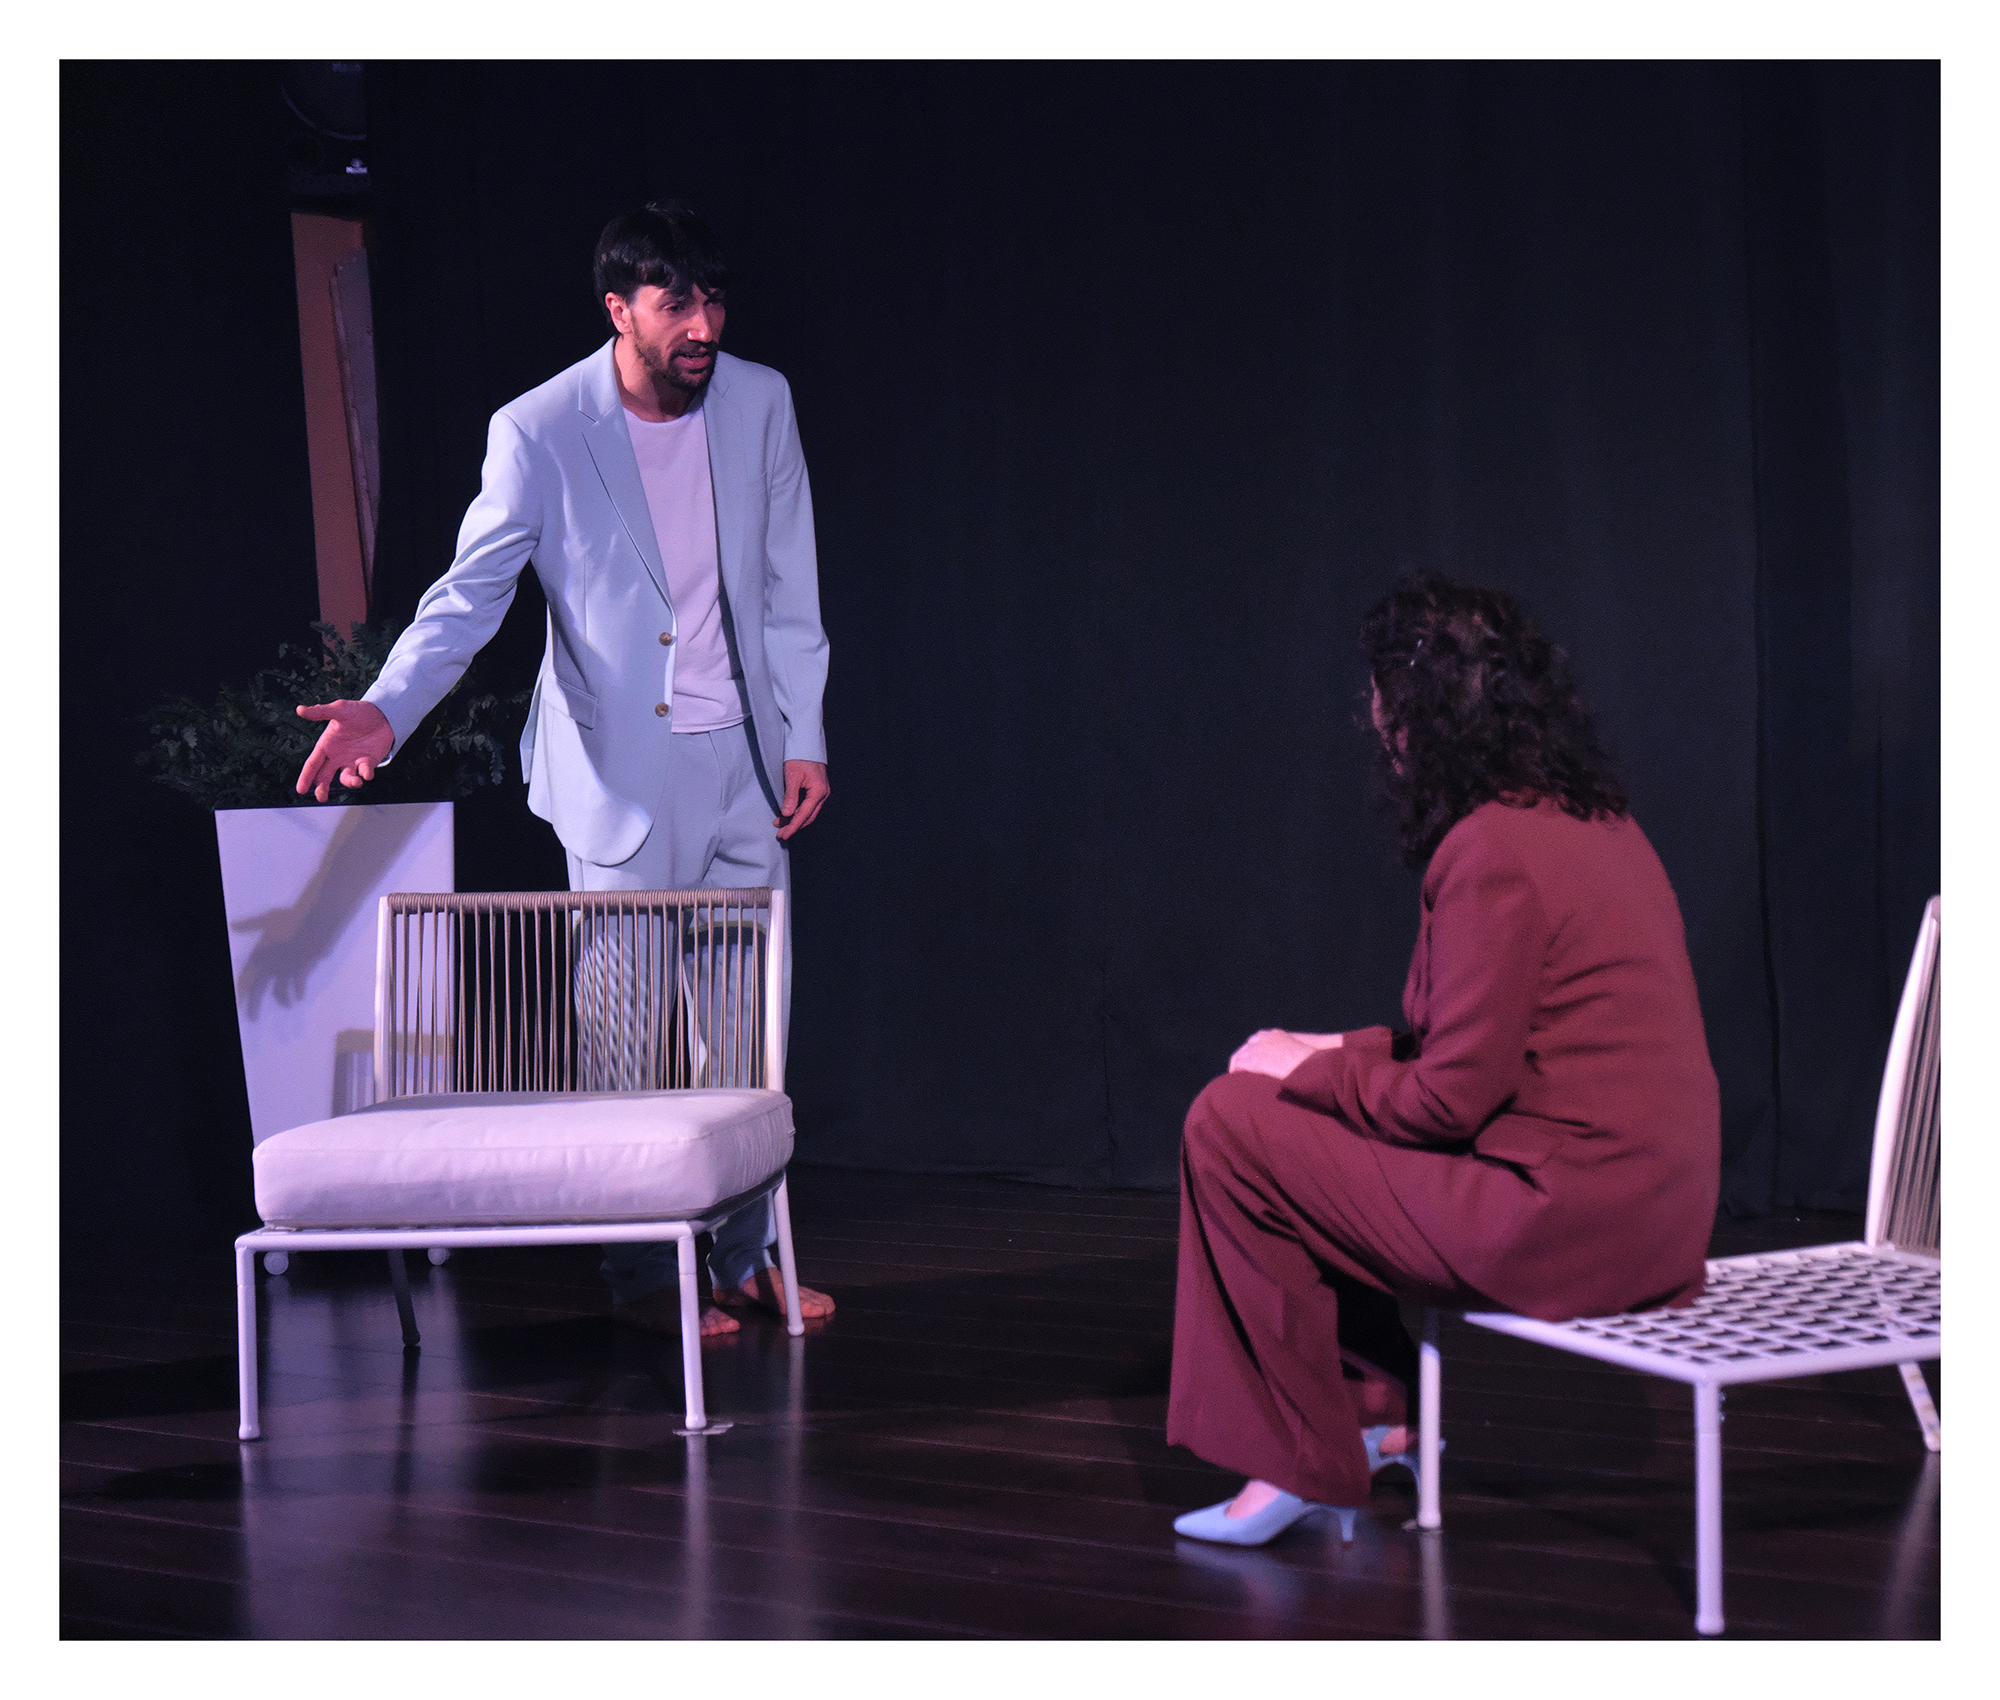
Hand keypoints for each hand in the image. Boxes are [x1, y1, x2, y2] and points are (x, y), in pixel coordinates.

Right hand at [295, 699, 394, 802]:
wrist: (383, 714)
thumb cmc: (359, 711)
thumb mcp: (340, 709)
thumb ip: (321, 712)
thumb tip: (300, 709)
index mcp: (327, 745)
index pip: (313, 764)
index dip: (306, 777)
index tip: (301, 790)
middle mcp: (337, 756)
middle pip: (325, 776)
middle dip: (322, 787)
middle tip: (321, 797)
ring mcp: (352, 761)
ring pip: (346, 778)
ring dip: (349, 782)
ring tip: (355, 782)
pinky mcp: (368, 762)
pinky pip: (364, 772)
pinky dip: (365, 774)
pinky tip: (367, 774)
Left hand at [775, 759, 829, 840]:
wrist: (807, 743)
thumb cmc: (800, 757)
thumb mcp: (792, 777)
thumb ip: (791, 797)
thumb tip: (787, 814)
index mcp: (818, 792)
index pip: (804, 815)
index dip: (793, 826)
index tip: (784, 834)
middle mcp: (823, 794)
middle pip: (808, 817)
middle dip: (794, 826)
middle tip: (780, 833)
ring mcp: (821, 792)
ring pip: (809, 812)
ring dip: (796, 819)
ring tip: (781, 824)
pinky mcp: (818, 789)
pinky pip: (809, 806)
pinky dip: (799, 812)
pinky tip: (790, 814)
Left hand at [1228, 1028, 1342, 1078]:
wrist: (1311, 1063)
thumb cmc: (1312, 1062)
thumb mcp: (1300, 1052)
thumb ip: (1291, 1055)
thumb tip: (1291, 1067)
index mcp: (1275, 1034)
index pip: (1255, 1040)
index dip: (1250, 1052)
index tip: (1247, 1063)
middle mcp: (1264, 1038)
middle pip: (1245, 1047)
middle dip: (1241, 1058)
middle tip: (1237, 1071)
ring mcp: (1259, 1048)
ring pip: (1240, 1055)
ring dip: (1236, 1066)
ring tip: (1235, 1077)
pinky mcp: (1256, 1060)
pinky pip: (1240, 1064)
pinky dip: (1236, 1070)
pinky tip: (1235, 1078)